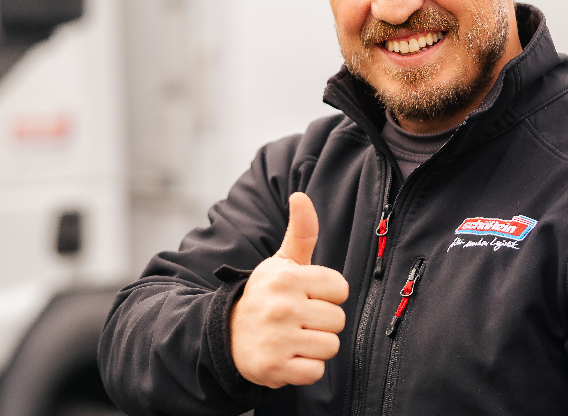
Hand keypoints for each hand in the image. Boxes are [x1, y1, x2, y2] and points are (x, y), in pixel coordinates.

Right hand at [230, 192, 348, 387]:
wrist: (227, 335)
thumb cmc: (266, 295)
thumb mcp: (281, 263)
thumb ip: (301, 231)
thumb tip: (300, 195)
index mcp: (287, 278)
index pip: (340, 288)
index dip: (327, 294)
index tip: (307, 296)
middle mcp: (282, 306)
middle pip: (338, 320)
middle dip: (322, 322)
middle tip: (298, 320)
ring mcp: (278, 339)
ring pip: (330, 346)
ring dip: (315, 346)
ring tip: (294, 338)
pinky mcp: (275, 368)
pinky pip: (315, 372)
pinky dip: (305, 369)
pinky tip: (288, 357)